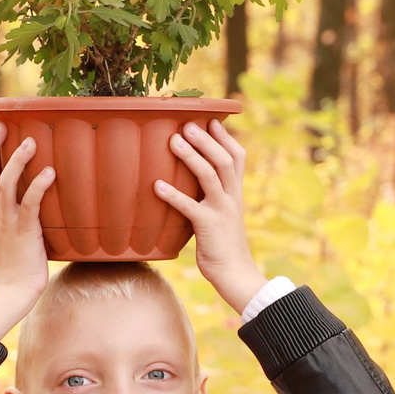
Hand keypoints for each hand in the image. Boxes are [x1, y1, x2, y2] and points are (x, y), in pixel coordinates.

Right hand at [0, 124, 53, 340]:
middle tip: (2, 125)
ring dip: (17, 160)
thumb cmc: (20, 271)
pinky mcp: (24, 232)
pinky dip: (39, 186)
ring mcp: (7, 223)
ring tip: (31, 141)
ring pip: (5, 183)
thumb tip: (40, 208)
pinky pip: (29, 203)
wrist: (13, 294)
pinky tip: (50, 173)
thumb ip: (23, 221)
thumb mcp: (17, 239)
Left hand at [155, 121, 264, 313]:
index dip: (226, 137)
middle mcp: (232, 197)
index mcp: (236, 193)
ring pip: (210, 176)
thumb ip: (211, 197)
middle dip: (206, 139)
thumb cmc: (223, 244)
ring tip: (173, 141)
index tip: (212, 120)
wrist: (234, 273)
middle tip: (188, 123)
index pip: (237, 157)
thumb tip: (191, 183)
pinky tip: (157, 186)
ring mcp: (221, 211)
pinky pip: (189, 207)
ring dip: (191, 156)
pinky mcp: (208, 227)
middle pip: (224, 159)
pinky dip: (173, 195)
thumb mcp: (223, 215)